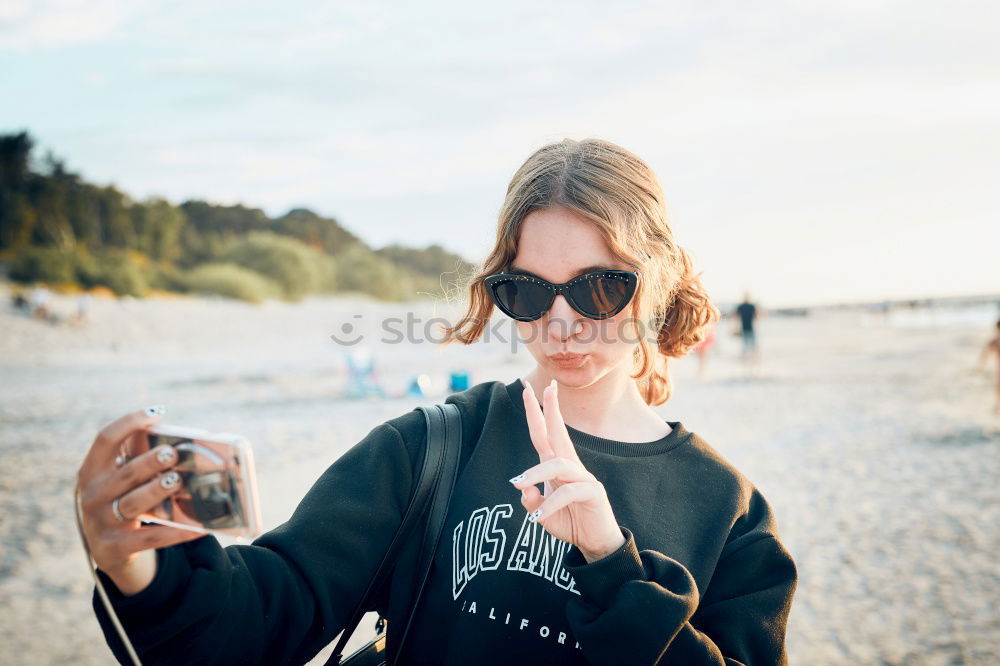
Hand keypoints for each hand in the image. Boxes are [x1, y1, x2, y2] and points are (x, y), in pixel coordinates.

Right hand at [76, 406, 203, 594]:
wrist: (110, 551)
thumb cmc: (125, 501)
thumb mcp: (125, 481)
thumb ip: (142, 462)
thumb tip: (189, 443)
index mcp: (92, 470)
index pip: (105, 439)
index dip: (129, 423)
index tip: (157, 412)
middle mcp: (92, 494)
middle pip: (125, 474)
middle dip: (150, 462)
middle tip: (173, 453)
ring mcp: (100, 522)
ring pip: (133, 504)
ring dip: (156, 492)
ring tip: (178, 481)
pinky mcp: (114, 548)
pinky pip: (150, 537)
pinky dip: (176, 532)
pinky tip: (200, 527)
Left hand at [510, 380, 625, 562]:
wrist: (595, 544)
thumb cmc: (570, 523)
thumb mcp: (543, 515)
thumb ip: (532, 501)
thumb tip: (522, 488)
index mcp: (557, 467)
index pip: (545, 435)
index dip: (537, 414)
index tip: (529, 390)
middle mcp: (571, 467)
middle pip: (559, 434)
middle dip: (551, 410)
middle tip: (544, 387)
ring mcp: (584, 478)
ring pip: (558, 464)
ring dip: (536, 472)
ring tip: (519, 483)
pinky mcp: (593, 493)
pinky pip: (569, 492)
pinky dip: (551, 504)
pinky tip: (539, 517)